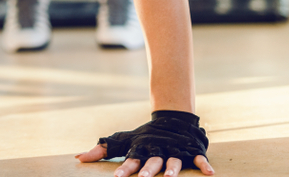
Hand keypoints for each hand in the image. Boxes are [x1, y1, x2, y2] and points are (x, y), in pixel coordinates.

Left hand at [76, 111, 214, 175]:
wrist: (170, 118)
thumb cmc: (143, 135)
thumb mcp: (122, 140)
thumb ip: (101, 149)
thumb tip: (78, 157)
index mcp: (141, 149)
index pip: (130, 161)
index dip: (124, 169)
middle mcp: (157, 150)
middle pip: (152, 162)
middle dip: (148, 172)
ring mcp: (174, 150)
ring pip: (173, 161)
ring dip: (172, 169)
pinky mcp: (190, 150)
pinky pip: (199, 158)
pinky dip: (204, 164)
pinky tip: (210, 174)